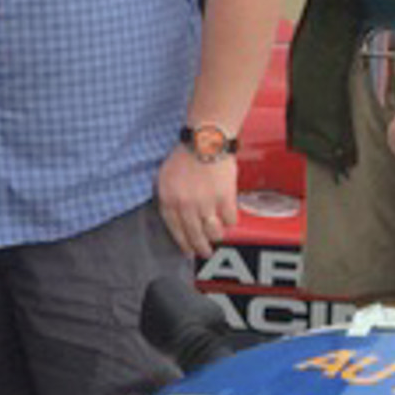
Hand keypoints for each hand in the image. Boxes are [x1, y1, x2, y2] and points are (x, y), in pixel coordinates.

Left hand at [155, 141, 238, 257]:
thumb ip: (168, 198)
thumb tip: (174, 217)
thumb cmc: (184, 156)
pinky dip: (230, 222)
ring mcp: (206, 203)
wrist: (204, 141)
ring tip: (217, 236)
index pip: (175, 230)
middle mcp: (186, 205)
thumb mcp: (164, 177)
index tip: (188, 252)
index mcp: (168, 200)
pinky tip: (228, 219)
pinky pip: (230, 220)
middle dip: (200, 248)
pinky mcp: (225, 198)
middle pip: (194, 235)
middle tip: (205, 253)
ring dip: (216, 237)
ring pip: (213, 232)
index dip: (183, 243)